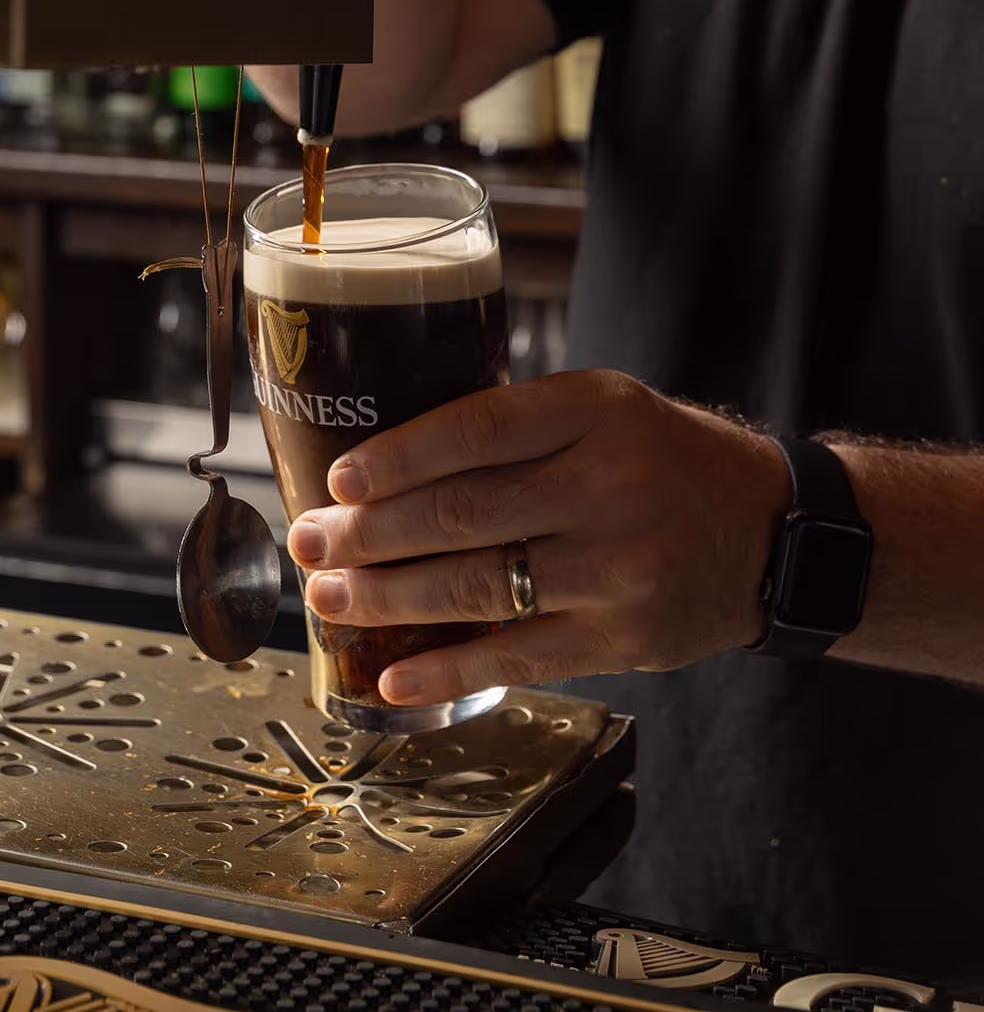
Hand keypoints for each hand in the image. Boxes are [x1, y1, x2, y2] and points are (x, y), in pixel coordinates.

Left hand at [287, 372, 791, 707]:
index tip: (341, 478)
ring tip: (328, 600)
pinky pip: (520, 658)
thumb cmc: (664, 457)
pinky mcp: (623, 639)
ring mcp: (617, 569)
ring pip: (479, 589)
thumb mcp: (606, 405)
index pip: (478, 430)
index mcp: (596, 412)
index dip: (400, 457)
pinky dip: (449, 672)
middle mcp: (607, 486)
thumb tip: (393, 460)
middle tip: (310, 542)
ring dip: (389, 600)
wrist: (772, 530)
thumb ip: (519, 424)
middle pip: (465, 514)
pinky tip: (393, 677)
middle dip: (370, 534)